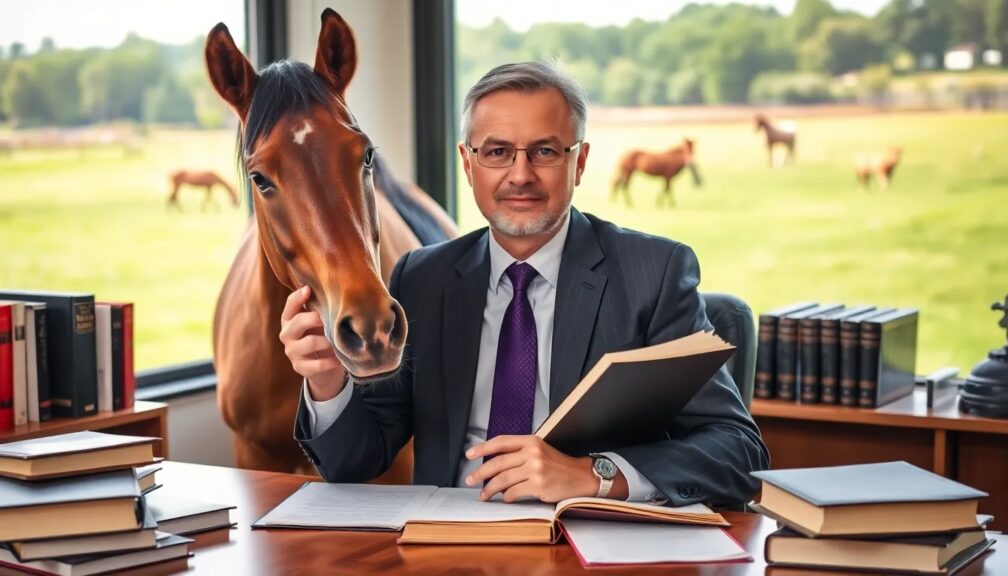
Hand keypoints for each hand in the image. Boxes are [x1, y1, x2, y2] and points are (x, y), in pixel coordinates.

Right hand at [279, 286, 343, 399]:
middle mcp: (287, 335)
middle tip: (332, 319)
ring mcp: (292, 352)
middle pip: (298, 322)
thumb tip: (335, 289)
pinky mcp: (301, 368)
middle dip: (316, 318)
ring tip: (339, 341)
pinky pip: (317, 364)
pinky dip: (331, 361)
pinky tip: (340, 359)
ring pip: (310, 342)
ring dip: (328, 341)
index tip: (308, 289)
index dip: (298, 297)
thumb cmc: (321, 336)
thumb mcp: (318, 321)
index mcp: (289, 320)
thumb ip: (319, 308)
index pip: (290, 305)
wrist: (323, 368)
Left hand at [464, 435, 599, 502]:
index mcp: (531, 441)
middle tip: (470, 480)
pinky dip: (506, 497)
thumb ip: (519, 453)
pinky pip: (513, 492)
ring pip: (503, 479)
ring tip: (484, 495)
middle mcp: (532, 453)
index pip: (501, 442)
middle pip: (498, 462)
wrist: (580, 476)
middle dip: (480, 473)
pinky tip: (504, 499)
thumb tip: (494, 461)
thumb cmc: (558, 465)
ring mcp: (535, 469)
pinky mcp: (538, 485)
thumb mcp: (539, 450)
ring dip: (489, 489)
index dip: (482, 448)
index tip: (469, 454)